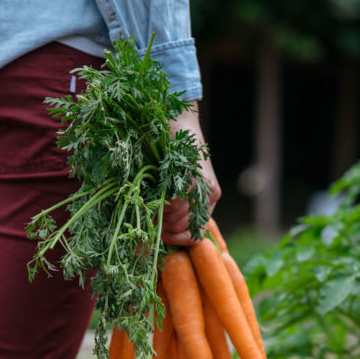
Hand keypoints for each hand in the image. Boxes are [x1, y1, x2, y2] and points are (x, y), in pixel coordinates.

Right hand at [161, 101, 220, 244]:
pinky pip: (176, 204)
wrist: (178, 120)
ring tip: (153, 197)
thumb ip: (173, 204)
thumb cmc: (170, 150)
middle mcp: (210, 197)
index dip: (174, 238)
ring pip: (177, 218)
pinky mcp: (199, 180)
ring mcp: (206, 189)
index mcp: (206, 200)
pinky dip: (162, 200)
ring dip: (160, 211)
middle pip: (182, 228)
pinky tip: (158, 189)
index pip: (193, 236)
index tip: (157, 232)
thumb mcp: (173, 180)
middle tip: (150, 210)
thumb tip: (160, 229)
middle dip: (162, 224)